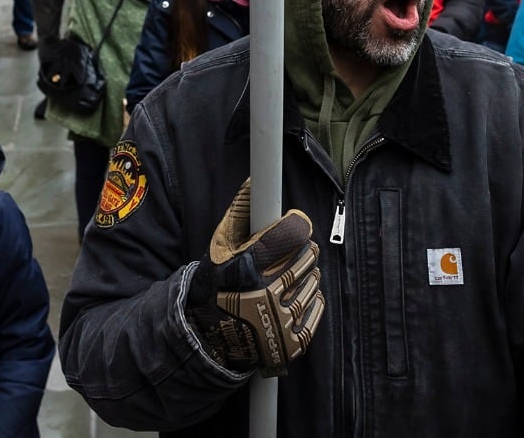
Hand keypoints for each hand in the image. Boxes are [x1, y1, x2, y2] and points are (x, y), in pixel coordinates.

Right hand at [186, 179, 324, 375]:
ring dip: (306, 274)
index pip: (294, 233)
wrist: (206, 341)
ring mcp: (280, 321)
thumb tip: (254, 181)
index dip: (296, 226)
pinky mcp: (292, 343)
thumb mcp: (218, 248)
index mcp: (247, 267)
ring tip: (288, 277)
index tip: (293, 226)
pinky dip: (311, 299)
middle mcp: (265, 294)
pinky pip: (318, 307)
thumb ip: (239, 214)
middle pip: (307, 255)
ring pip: (314, 280)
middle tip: (291, 252)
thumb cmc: (214, 286)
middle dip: (302, 250)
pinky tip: (295, 297)